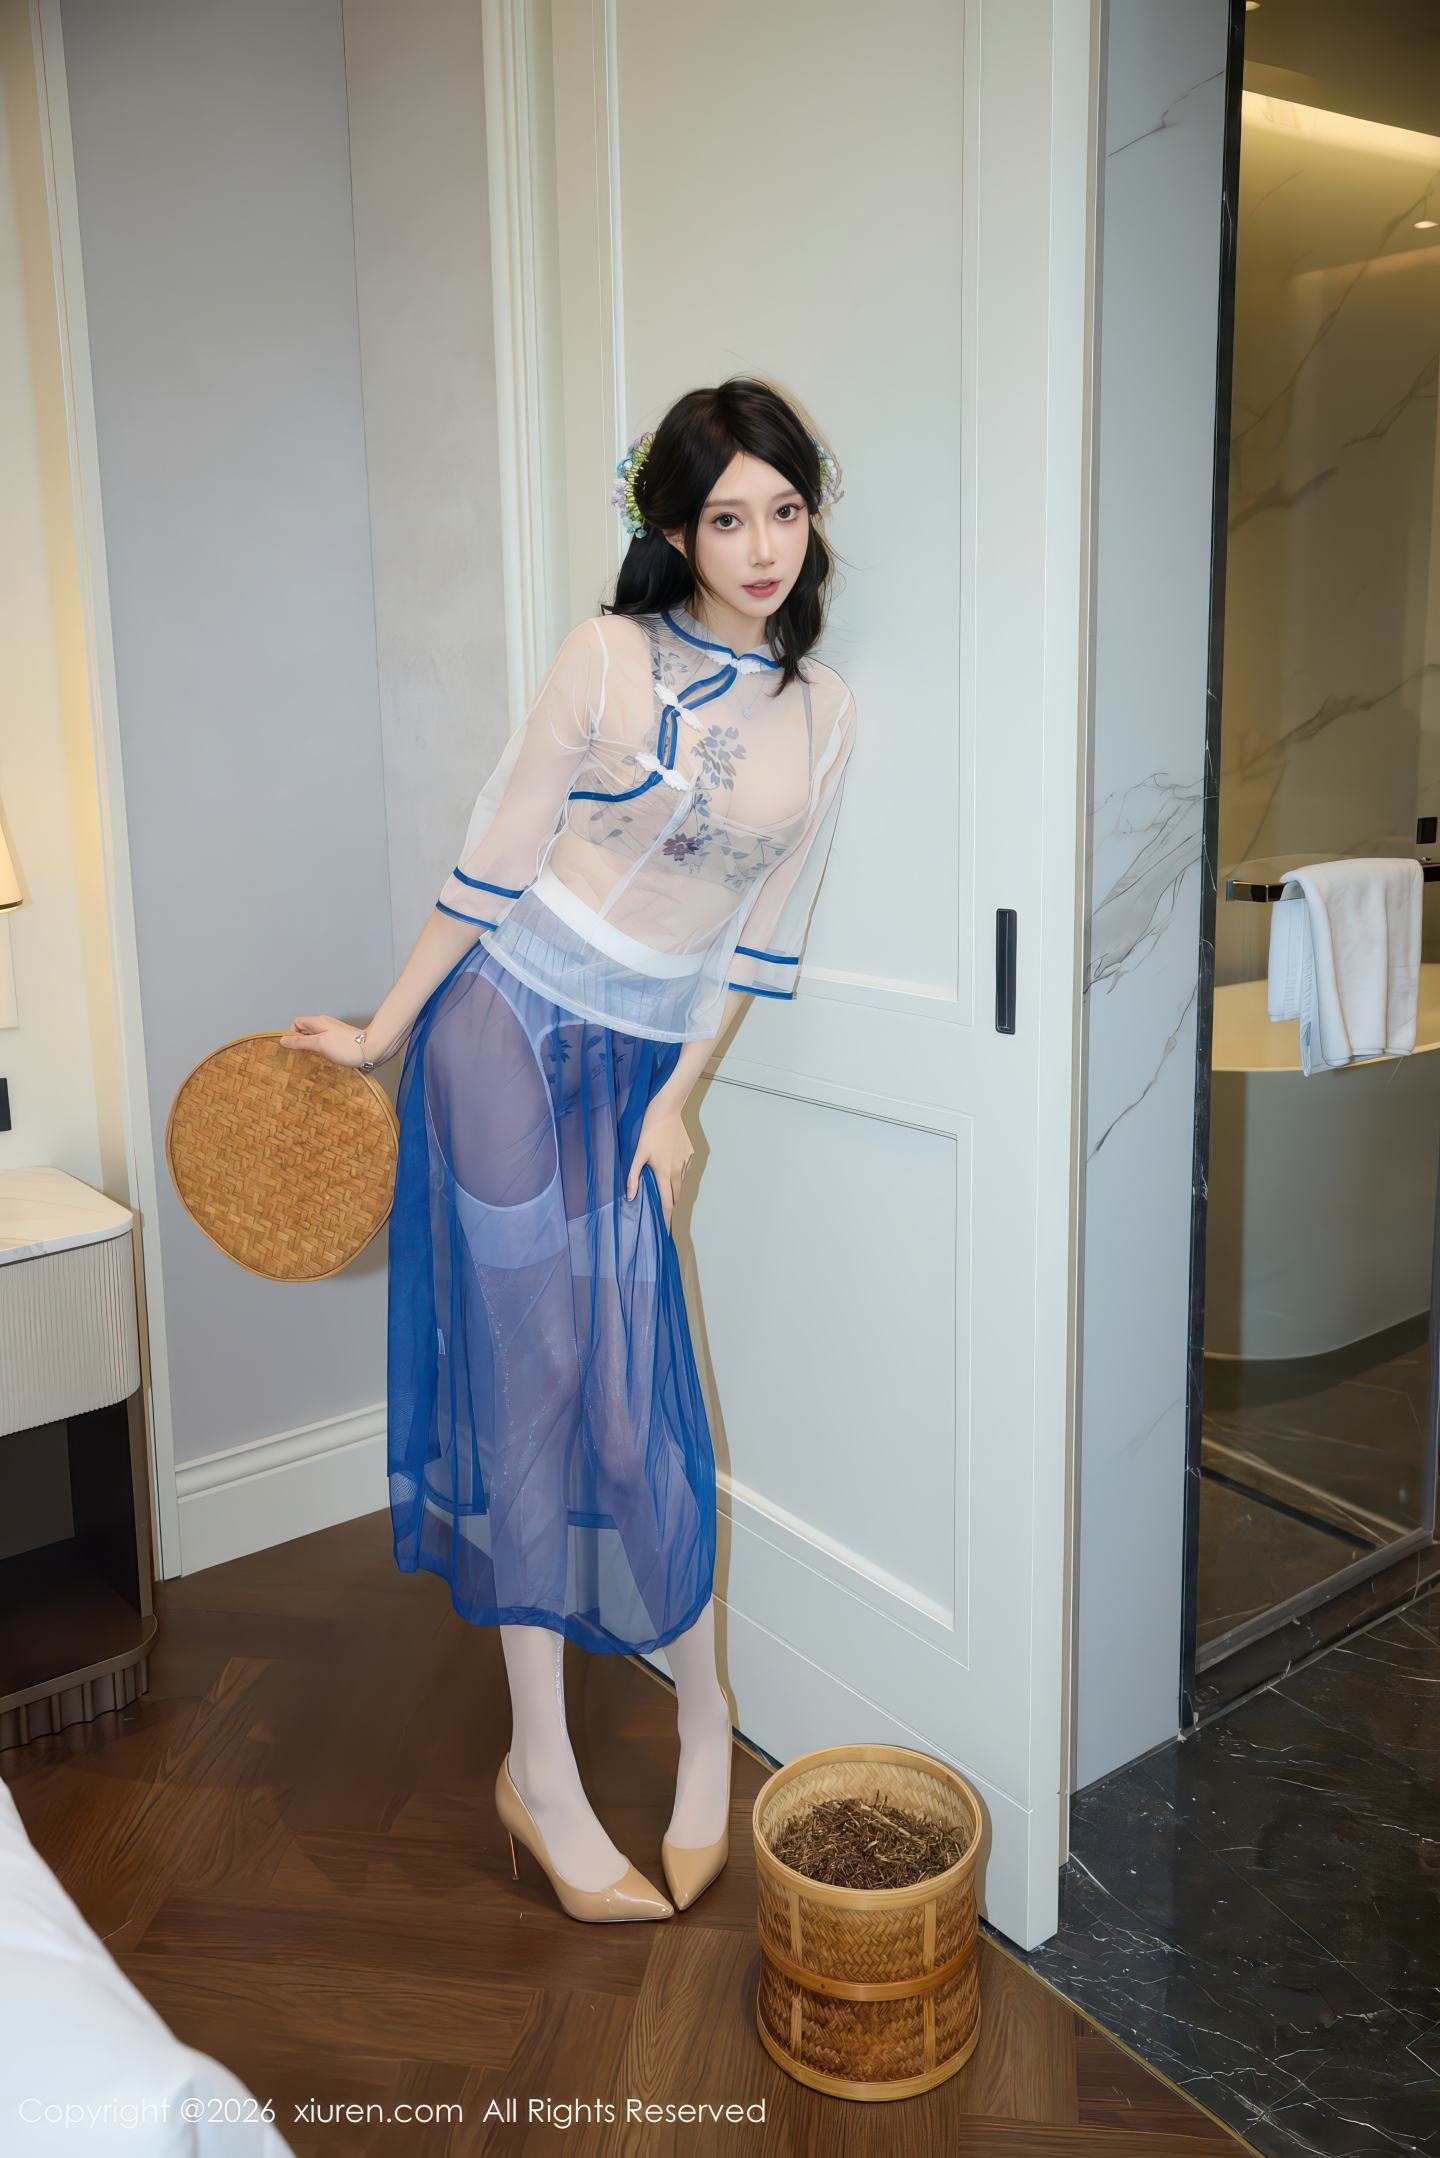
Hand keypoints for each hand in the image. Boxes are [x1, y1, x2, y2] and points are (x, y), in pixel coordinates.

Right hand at [278, 1015, 372, 1067]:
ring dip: (310, 1048)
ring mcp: (333, 1033)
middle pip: (304, 1031)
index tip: (291, 1047)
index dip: (291, 1033)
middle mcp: (324, 1025)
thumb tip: (283, 1040)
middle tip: (299, 1056)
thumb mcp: (319, 1044)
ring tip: (310, 1060)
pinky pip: (324, 1045)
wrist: (371, 1050)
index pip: (296, 1022)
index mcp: (317, 1021)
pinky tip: (323, 1061)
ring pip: (314, 1038)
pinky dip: (320, 1052)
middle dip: (299, 1042)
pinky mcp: (340, 1042)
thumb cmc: (346, 1046)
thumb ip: (300, 1042)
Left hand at [626, 1104, 693, 1231]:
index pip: (668, 1203)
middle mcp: (678, 1171)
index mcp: (664, 1173)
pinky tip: (668, 1162)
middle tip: (660, 1207)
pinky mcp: (691, 1154)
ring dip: (673, 1187)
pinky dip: (677, 1173)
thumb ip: (634, 1176)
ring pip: (681, 1183)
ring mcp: (687, 1162)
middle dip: (669, 1204)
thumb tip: (630, 1197)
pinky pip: (684, 1170)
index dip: (667, 1219)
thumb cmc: (649, 1131)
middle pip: (676, 1196)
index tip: (666, 1231)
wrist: (667, 1111)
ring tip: (662, 1181)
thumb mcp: (638, 1154)